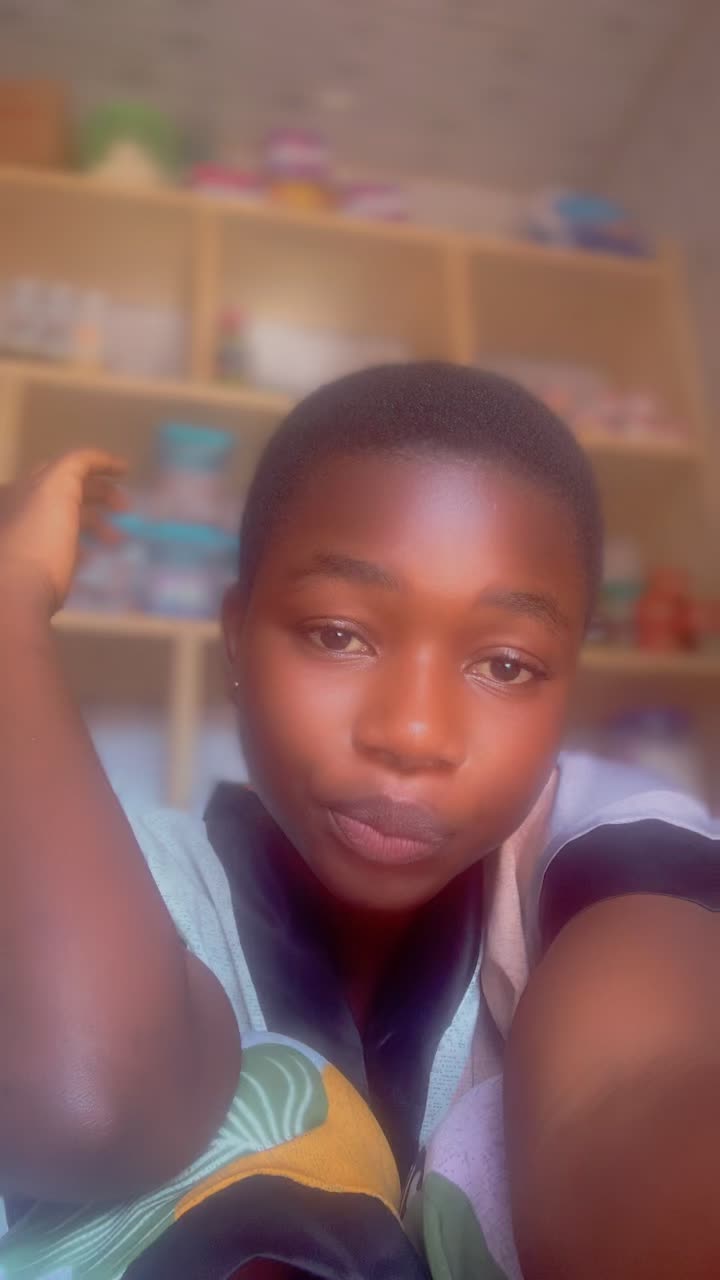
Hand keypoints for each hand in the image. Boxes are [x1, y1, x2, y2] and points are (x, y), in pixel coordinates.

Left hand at [0, 450, 127, 615]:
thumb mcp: (57, 487)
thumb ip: (76, 465)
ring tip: (118, 541)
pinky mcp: (37, 567)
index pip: (65, 466)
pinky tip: (95, 558)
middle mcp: (23, 509)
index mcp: (25, 487)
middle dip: (100, 496)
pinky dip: (83, 548)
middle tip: (126, 508)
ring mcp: (30, 539)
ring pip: (68, 522)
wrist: (18, 593)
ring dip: (97, 525)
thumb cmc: (39, 537)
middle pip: (68, 493)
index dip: (98, 465)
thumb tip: (98, 460)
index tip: (127, 472)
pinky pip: (64, 550)